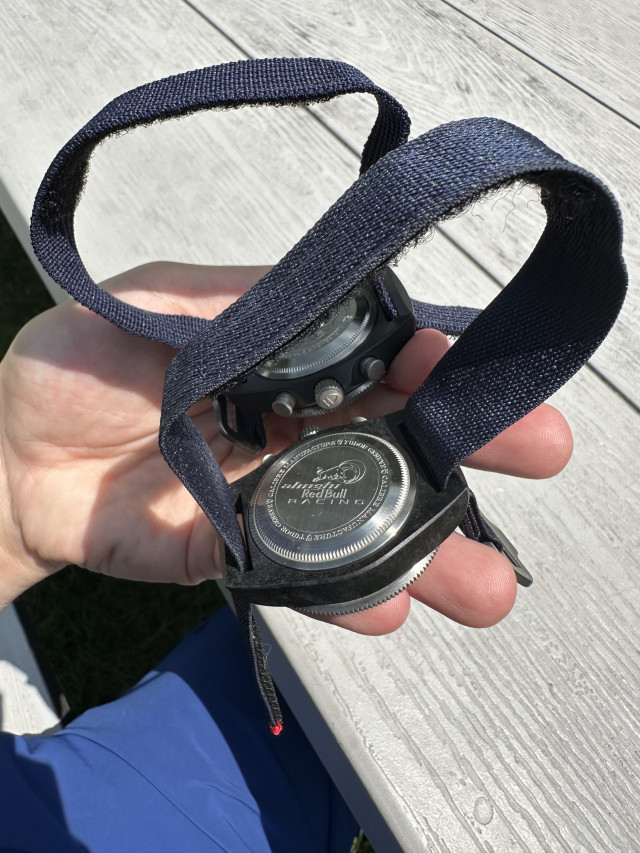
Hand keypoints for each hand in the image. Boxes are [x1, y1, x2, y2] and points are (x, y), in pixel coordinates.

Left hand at [0, 263, 571, 632]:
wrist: (13, 461)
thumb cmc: (76, 367)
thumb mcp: (156, 306)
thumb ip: (241, 304)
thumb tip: (328, 294)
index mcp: (282, 358)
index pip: (375, 354)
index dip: (430, 360)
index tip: (478, 371)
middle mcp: (293, 423)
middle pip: (393, 436)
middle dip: (467, 448)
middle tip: (538, 455)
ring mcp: (273, 492)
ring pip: (364, 516)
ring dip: (427, 548)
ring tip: (488, 585)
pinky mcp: (239, 551)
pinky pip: (301, 572)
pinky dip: (342, 592)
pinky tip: (387, 607)